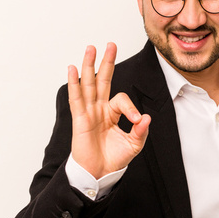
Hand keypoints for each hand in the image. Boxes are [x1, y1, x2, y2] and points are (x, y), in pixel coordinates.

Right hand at [67, 43, 150, 178]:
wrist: (100, 173)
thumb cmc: (114, 159)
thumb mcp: (134, 144)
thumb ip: (140, 130)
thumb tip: (146, 117)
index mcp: (112, 112)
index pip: (121, 100)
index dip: (131, 108)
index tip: (137, 120)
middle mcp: (99, 108)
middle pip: (103, 80)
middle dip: (107, 62)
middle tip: (110, 44)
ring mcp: (88, 112)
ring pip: (89, 84)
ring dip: (89, 65)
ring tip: (91, 48)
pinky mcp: (80, 119)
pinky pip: (76, 98)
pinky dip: (74, 84)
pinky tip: (72, 69)